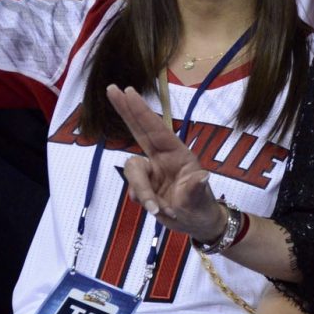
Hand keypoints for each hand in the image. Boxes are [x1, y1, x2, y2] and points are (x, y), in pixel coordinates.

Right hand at [106, 85, 228, 240]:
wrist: (196, 225)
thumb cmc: (202, 207)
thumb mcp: (200, 200)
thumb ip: (196, 189)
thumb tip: (202, 177)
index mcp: (177, 154)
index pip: (155, 129)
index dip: (141, 111)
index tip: (129, 90)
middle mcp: (161, 158)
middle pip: (138, 130)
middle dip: (125, 110)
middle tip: (111, 87)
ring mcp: (150, 172)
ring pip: (132, 172)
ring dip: (143, 192)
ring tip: (159, 209)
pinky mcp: (143, 186)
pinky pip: (133, 190)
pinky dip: (144, 201)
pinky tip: (158, 211)